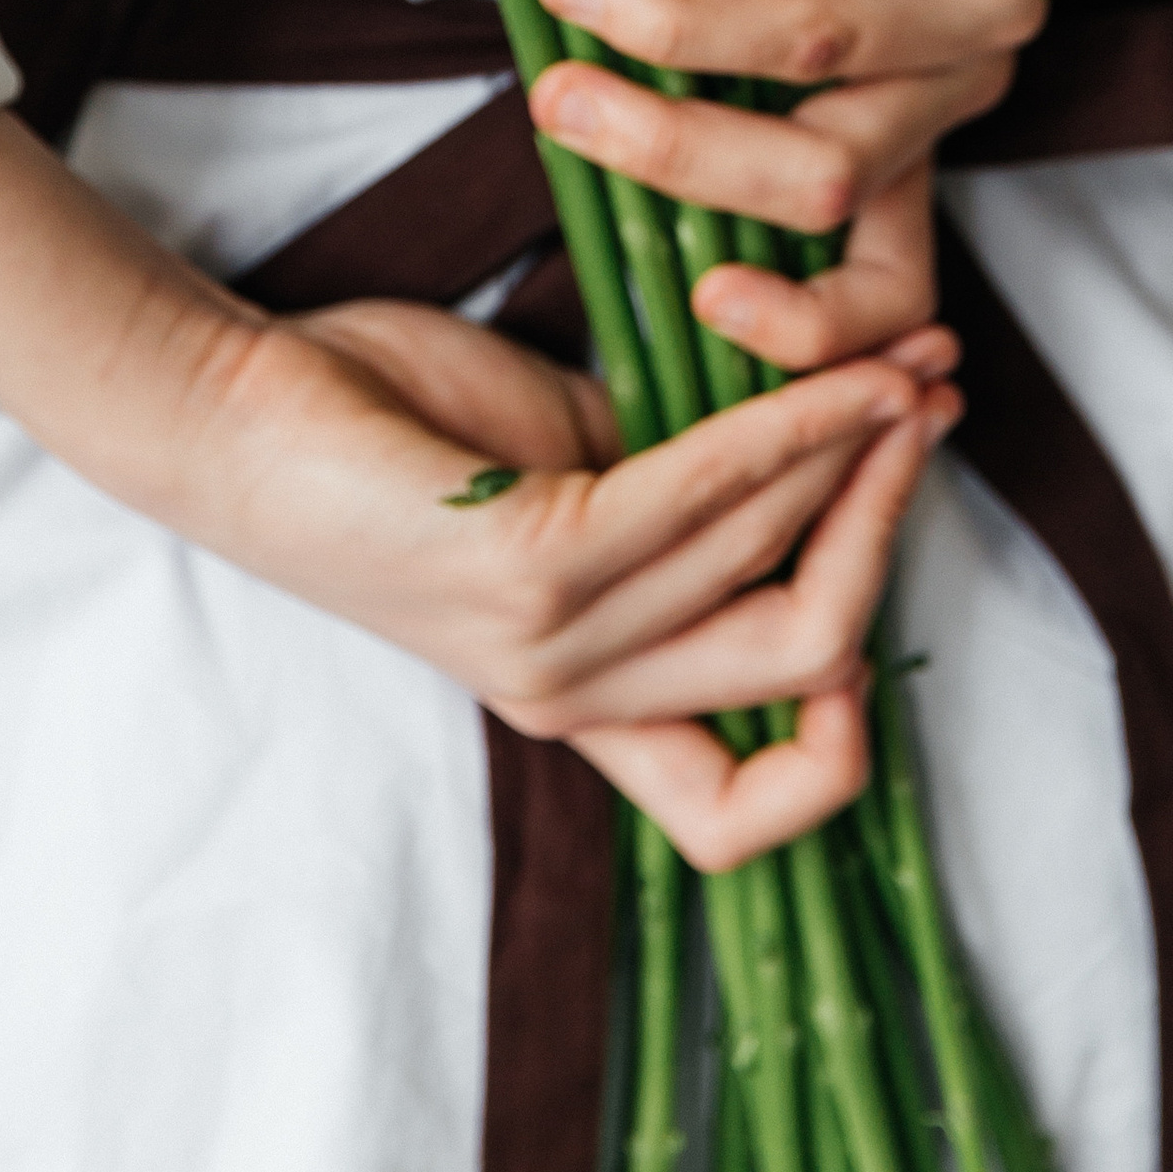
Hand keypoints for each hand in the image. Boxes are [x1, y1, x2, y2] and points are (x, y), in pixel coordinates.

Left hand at [191, 292, 960, 868]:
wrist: (240, 406)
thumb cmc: (390, 428)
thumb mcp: (569, 479)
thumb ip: (681, 500)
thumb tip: (812, 453)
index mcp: (590, 703)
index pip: (746, 813)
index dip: (843, 734)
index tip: (882, 591)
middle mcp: (579, 699)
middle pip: (807, 661)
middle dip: (890, 524)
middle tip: (931, 408)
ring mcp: (551, 647)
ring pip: (772, 567)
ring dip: (861, 448)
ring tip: (911, 358)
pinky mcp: (524, 570)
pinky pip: (705, 500)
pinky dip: (791, 427)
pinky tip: (835, 368)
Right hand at [529, 0, 1077, 374]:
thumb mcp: (832, 10)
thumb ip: (734, 77)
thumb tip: (575, 105)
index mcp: (920, 142)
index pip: (890, 288)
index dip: (807, 327)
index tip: (702, 303)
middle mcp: (959, 92)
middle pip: (820, 178)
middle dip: (670, 151)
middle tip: (555, 102)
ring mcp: (978, 10)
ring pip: (811, 50)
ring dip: (669, 26)